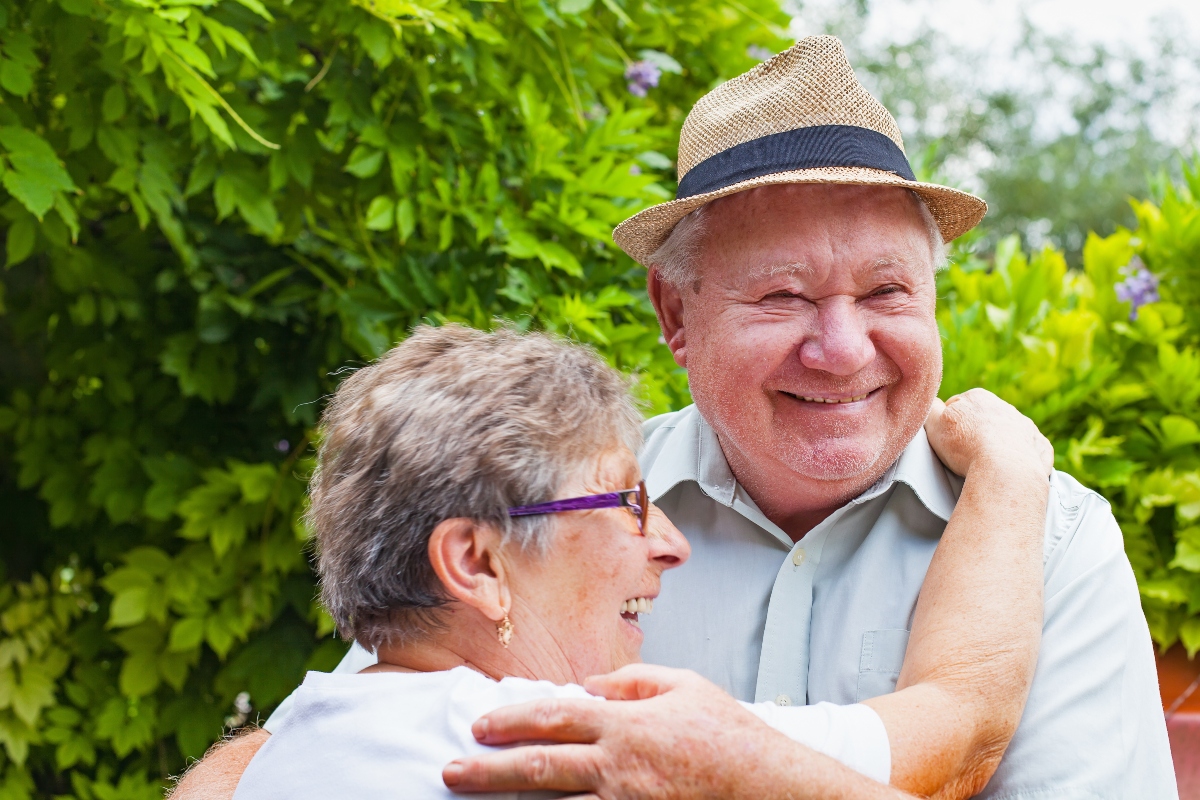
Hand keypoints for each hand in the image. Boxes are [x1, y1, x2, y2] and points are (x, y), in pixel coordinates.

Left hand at [442, 664, 886, 798]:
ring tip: (475, 795)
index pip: (556, 717)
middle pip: (540, 766)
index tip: (479, 722)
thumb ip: (632, 680)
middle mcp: (618, 766)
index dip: (513, 719)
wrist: (770, 788)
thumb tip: (591, 686)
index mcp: (627, 723)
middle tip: (451, 770)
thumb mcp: (685, 686)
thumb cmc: (730, 736)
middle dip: (489, 769)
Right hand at [925, 389, 1053, 478]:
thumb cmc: (967, 448)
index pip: (956, 406)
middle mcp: (1004, 407)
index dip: (949, 425)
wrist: (1005, 471)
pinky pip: (1029, 451)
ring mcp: (1025, 427)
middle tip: (965, 455)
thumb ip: (931, 408)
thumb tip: (932, 402)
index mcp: (978, 398)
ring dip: (998, 445)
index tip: (947, 441)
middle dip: (975, 433)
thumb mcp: (935, 424)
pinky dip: (1020, 459)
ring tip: (986, 466)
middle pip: (983, 419)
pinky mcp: (1039, 447)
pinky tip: (1010, 470)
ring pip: (1007, 434)